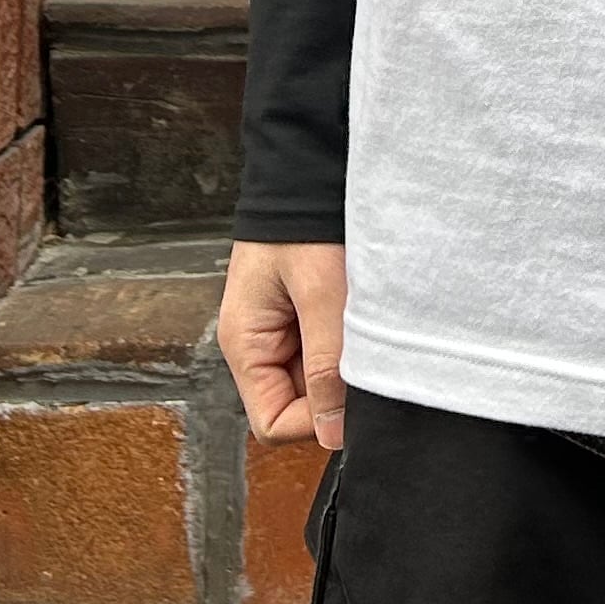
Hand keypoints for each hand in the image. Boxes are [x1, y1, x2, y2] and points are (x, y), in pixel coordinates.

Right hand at [220, 240, 349, 448]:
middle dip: (332, 388)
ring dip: (342, 363)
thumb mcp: (319, 293)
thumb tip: (331, 433)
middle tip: (360, 350)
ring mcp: (280, 333)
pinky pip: (326, 352)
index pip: (272, 423)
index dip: (314, 419)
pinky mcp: (303, 318)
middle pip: (296, 406)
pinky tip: (357, 315)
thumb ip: (325, 365)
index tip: (349, 392)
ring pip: (316, 381)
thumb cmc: (304, 222)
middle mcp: (257, 345)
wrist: (308, 170)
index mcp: (244, 344)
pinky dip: (347, 342)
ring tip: (357, 323)